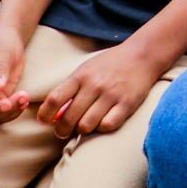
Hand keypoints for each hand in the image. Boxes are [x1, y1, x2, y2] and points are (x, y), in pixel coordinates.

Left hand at [36, 42, 162, 137]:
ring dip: (82, 130)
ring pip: (86, 125)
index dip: (45, 115)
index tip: (44, 122)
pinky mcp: (127, 104)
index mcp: (80, 76)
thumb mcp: (85, 70)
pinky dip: (102, 128)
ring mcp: (111, 95)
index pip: (54, 99)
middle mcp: (94, 85)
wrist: (141, 55)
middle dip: (61, 130)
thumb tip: (54, 115)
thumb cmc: (109, 64)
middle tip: (63, 132)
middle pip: (68, 118)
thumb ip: (69, 90)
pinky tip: (102, 122)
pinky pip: (108, 125)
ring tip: (84, 126)